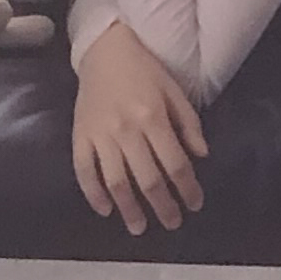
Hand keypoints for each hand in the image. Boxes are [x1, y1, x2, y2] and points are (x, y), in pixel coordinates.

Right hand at [73, 19, 207, 233]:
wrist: (104, 51)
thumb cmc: (144, 71)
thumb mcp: (174, 91)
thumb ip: (188, 124)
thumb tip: (201, 156)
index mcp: (153, 117)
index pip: (175, 163)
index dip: (187, 188)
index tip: (194, 205)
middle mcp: (126, 130)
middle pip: (148, 179)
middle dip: (162, 206)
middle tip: (171, 224)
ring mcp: (100, 135)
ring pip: (116, 182)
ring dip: (129, 209)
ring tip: (139, 228)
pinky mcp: (79, 137)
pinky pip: (84, 171)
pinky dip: (94, 194)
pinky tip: (106, 210)